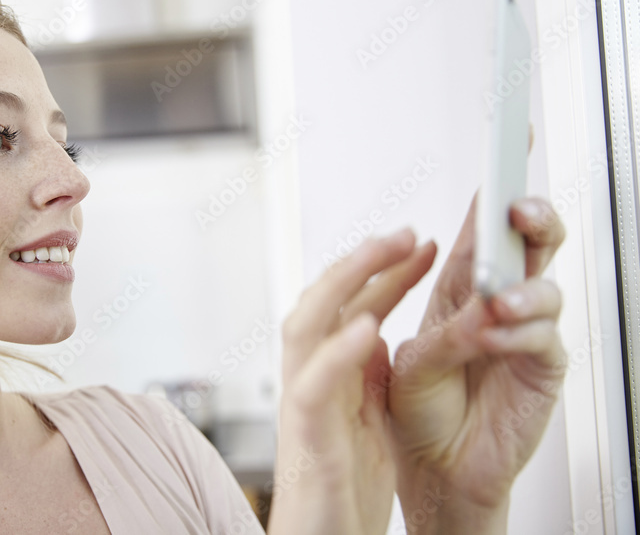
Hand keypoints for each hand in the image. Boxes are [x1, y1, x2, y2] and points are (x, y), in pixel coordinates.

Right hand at [267, 228, 435, 534]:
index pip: (351, 309)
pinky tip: (366, 326)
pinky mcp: (307, 441)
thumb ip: (363, 374)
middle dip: (361, 261)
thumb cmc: (344, 490)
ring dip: (344, 284)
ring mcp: (303, 408)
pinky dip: (336, 353)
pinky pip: (312, 388)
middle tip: (405, 233)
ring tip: (381, 253)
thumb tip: (371, 330)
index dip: (384, 273)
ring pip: (304, 328)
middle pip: (321, 303)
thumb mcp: (365, 419)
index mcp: (330, 377)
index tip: (419, 245)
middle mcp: (309, 382)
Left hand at [386, 195, 565, 533]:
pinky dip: (518, 333)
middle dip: (529, 219)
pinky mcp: (541, 369)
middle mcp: (495, 304)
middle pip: (529, 243)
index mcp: (459, 288)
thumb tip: (482, 303)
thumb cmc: (414, 409)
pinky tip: (494, 337)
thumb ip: (445, 330)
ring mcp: (523, 333)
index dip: (497, 186)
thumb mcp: (410, 359)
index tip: (510, 141)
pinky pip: (543, 337)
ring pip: (544, 287)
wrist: (431, 470)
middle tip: (518, 214)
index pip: (481, 227)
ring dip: (520, 288)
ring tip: (494, 302)